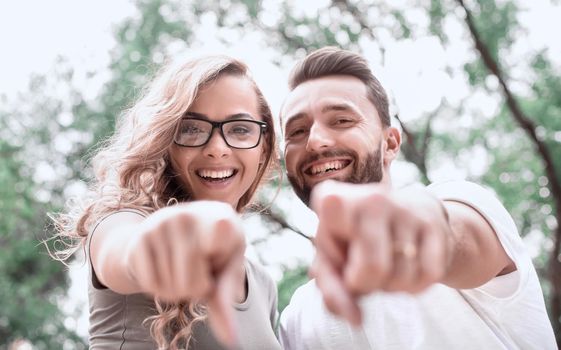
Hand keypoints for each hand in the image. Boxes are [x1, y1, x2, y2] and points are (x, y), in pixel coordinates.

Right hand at [125, 201, 244, 345]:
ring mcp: (162, 222)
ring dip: (177, 291)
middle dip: (196, 290)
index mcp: (221, 216)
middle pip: (194, 281)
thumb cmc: (207, 254)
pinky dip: (158, 288)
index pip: (223, 230)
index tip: (221, 231)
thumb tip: (230, 339)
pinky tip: (162, 269)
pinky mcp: (140, 237)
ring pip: (173, 288)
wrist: (165, 233)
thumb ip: (225, 298)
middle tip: (197, 273)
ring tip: (179, 269)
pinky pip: (151, 284)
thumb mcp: (223, 270)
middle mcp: (190, 214)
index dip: (219, 244)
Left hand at [310, 180, 451, 324]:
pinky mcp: (434, 224)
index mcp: (333, 201)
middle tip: (364, 276)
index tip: (340, 258)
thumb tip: (355, 318)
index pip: (328, 243)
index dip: (336, 266)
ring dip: (392, 286)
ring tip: (386, 268)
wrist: (406, 210)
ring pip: (402, 276)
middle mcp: (370, 198)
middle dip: (367, 286)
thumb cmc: (357, 238)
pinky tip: (408, 269)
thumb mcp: (332, 258)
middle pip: (372, 269)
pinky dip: (417, 285)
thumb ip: (332, 290)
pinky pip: (429, 274)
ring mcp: (405, 209)